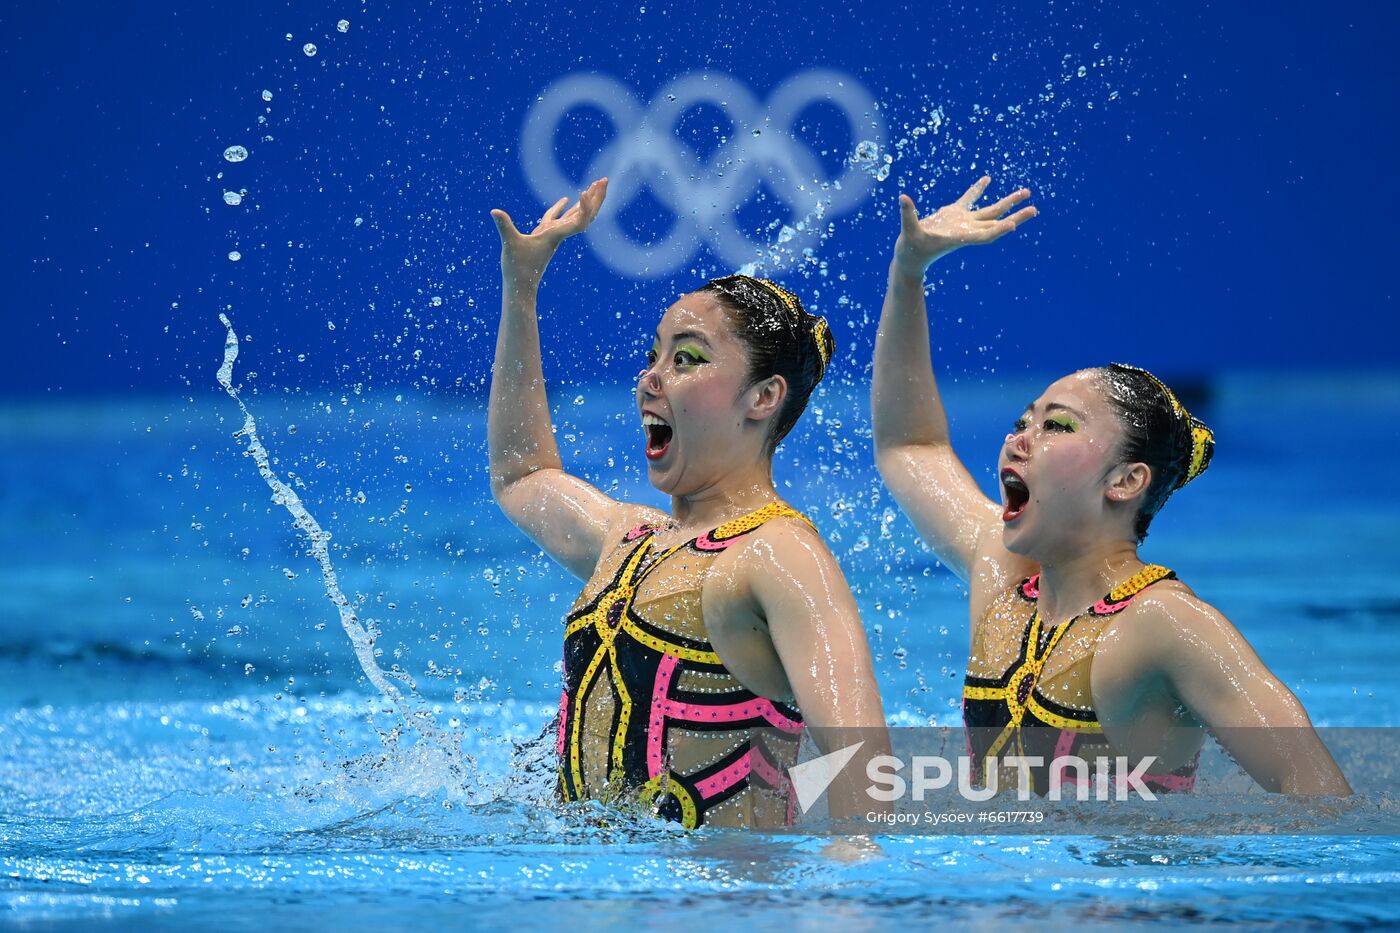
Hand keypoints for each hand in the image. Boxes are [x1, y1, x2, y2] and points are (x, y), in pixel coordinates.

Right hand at [490, 177, 608, 284]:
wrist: (521, 286)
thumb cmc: (518, 268)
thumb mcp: (510, 244)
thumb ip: (504, 227)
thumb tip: (494, 211)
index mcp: (556, 235)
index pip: (579, 220)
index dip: (585, 206)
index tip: (584, 191)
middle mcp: (559, 233)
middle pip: (585, 214)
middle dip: (595, 197)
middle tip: (604, 180)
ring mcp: (553, 234)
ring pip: (575, 214)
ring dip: (586, 200)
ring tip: (594, 184)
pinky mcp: (545, 236)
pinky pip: (558, 218)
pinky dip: (563, 208)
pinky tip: (566, 199)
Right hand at [893, 176, 1035, 274]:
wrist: (909, 257)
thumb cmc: (910, 251)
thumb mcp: (908, 233)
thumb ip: (907, 216)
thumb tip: (903, 198)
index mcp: (959, 237)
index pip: (983, 235)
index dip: (997, 230)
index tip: (1013, 225)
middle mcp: (966, 230)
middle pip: (996, 222)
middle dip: (1015, 215)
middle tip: (1034, 209)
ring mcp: (962, 222)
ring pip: (990, 211)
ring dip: (1007, 203)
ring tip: (1025, 192)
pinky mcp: (953, 214)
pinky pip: (969, 199)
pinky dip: (978, 189)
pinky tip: (987, 179)